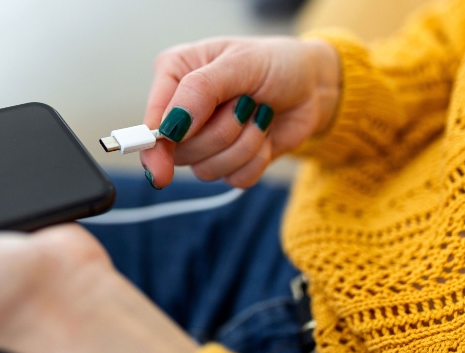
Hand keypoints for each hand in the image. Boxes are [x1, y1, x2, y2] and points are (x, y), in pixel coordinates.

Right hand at [141, 36, 339, 187]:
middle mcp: (183, 112)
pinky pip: (234, 179)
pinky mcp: (229, 162)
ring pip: (207, 170)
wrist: (313, 84)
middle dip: (222, 132)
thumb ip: (200, 90)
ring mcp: (205, 141)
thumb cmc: (275, 62)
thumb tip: (170, 126)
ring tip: (258, 113)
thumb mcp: (240, 63)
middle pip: (182, 152)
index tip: (161, 170)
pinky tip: (264, 133)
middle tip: (245, 103)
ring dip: (244, 144)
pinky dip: (257, 158)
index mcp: (175, 77)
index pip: (151, 122)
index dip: (154, 149)